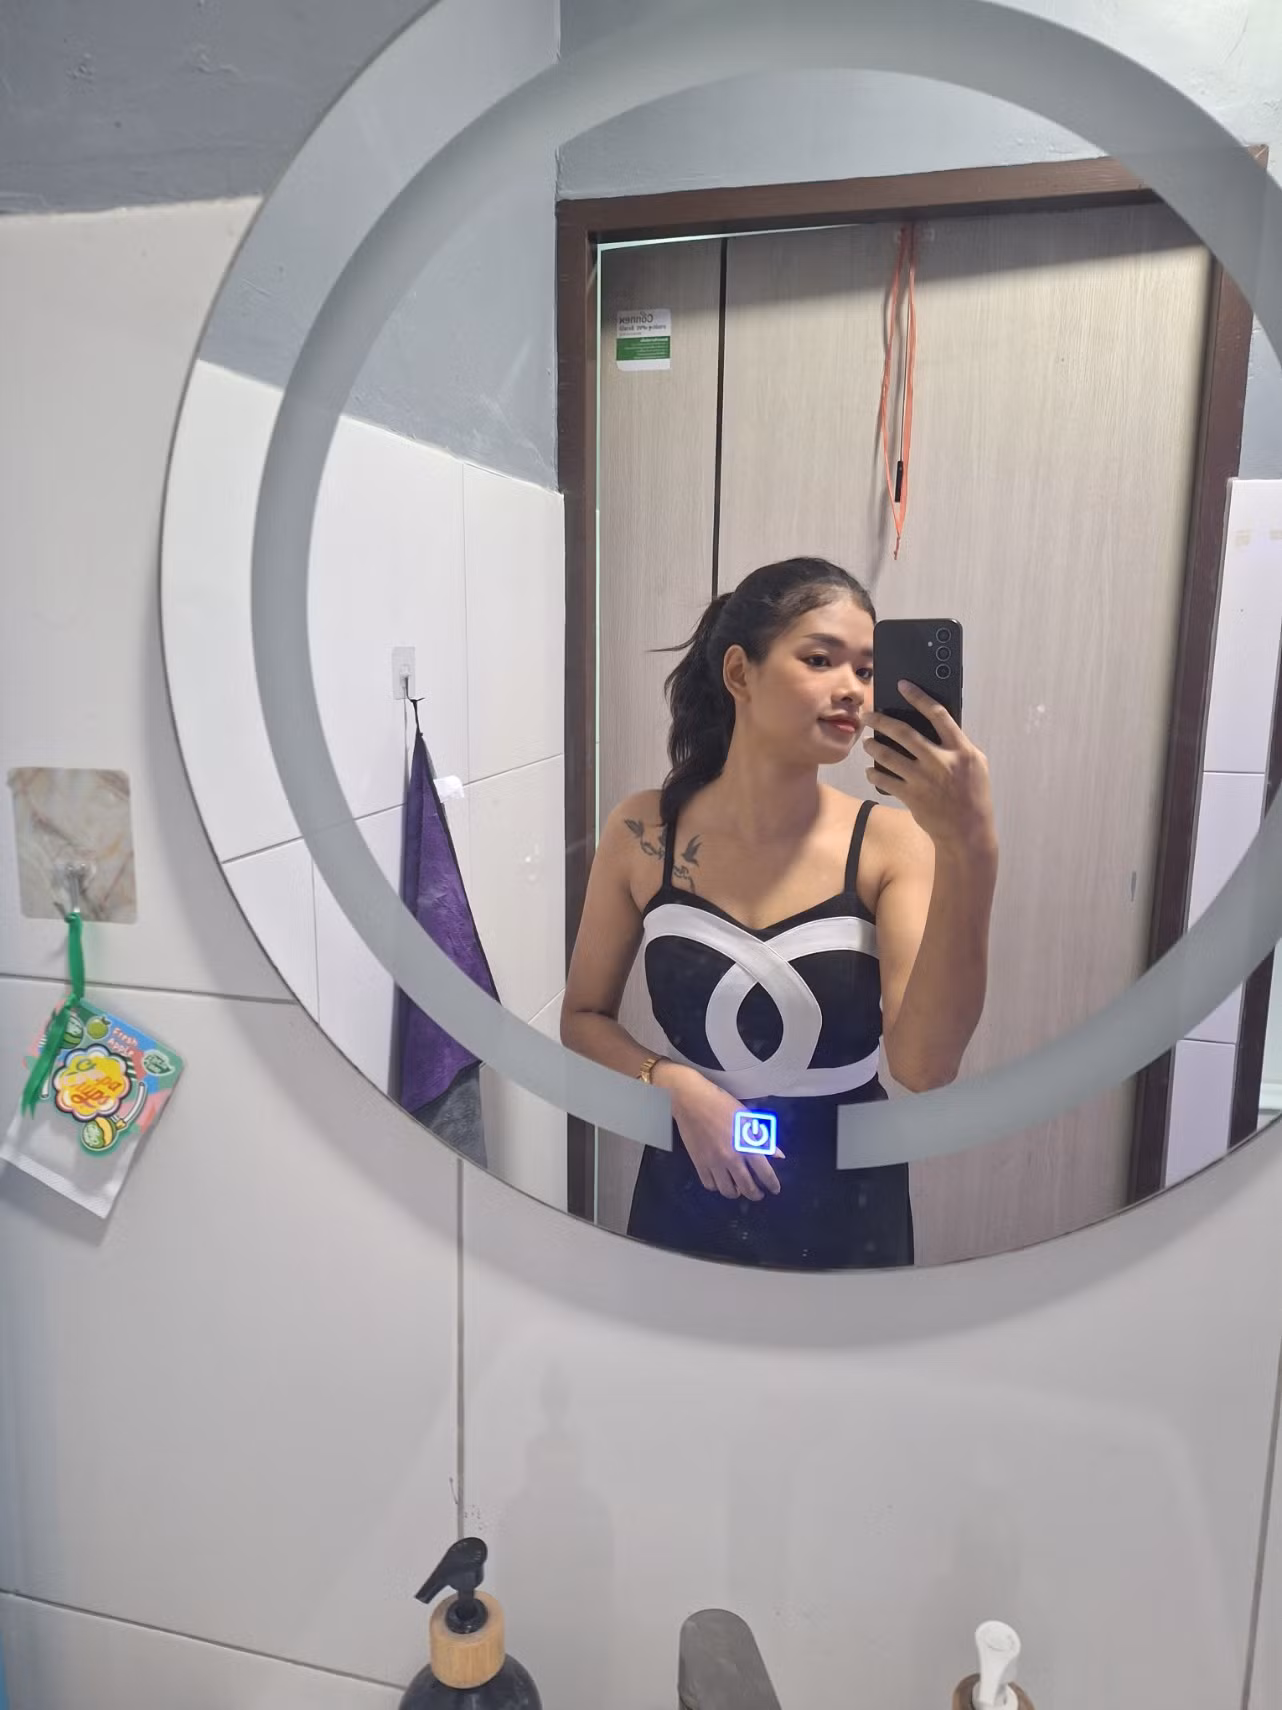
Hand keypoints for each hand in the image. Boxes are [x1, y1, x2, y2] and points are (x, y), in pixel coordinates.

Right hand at [654, 1062, 783, 1199]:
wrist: (692, 1101)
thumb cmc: (722, 1105)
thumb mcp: (748, 1118)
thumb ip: (764, 1139)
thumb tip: (779, 1155)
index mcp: (747, 1145)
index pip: (765, 1173)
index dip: (772, 1185)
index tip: (775, 1190)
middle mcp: (732, 1158)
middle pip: (747, 1188)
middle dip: (756, 1194)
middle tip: (758, 1194)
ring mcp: (714, 1163)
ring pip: (727, 1191)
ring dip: (736, 1193)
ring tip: (739, 1189)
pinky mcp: (699, 1163)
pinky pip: (709, 1184)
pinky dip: (717, 1187)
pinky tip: (721, 1181)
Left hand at [864, 680, 995, 853]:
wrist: (968, 831)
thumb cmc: (973, 795)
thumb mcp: (975, 765)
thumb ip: (959, 744)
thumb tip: (938, 726)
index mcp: (961, 750)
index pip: (938, 714)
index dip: (918, 697)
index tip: (902, 685)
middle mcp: (941, 761)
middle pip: (904, 732)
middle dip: (881, 721)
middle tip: (868, 716)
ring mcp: (924, 779)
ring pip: (889, 755)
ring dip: (873, 747)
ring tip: (866, 743)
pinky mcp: (912, 796)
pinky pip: (885, 780)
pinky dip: (874, 774)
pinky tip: (871, 771)